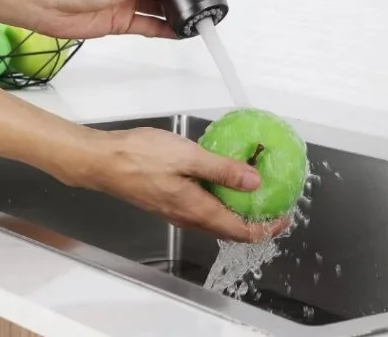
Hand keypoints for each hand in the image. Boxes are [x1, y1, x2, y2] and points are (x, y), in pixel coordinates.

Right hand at [82, 127, 292, 242]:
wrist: (103, 162)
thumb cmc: (140, 157)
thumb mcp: (189, 156)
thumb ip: (223, 170)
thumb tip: (255, 183)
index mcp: (197, 210)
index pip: (241, 231)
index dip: (266, 228)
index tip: (284, 216)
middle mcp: (188, 217)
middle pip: (230, 229)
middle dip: (255, 220)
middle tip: (273, 202)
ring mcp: (176, 210)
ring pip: (215, 219)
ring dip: (237, 210)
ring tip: (253, 190)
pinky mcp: (167, 201)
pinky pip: (201, 207)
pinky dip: (219, 198)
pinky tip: (221, 177)